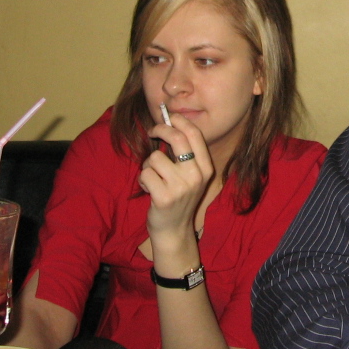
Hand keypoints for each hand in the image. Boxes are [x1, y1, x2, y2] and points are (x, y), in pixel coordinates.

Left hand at [139, 112, 214, 264]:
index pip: (194, 134)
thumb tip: (170, 124)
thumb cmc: (179, 198)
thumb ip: (185, 154)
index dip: (179, 121)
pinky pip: (145, 173)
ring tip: (153, 178)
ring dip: (148, 166)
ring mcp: (181, 187)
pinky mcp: (164, 197)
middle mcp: (196, 176)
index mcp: (205, 168)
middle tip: (152, 132)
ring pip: (155, 157)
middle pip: (176, 138)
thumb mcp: (191, 176)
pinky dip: (142, 180)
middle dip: (160, 129)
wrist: (174, 230)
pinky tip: (149, 189)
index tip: (168, 118)